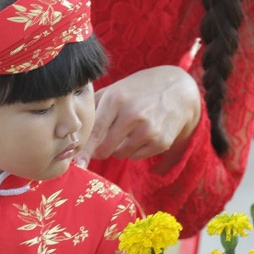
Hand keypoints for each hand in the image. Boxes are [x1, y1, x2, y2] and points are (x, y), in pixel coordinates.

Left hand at [77, 66, 200, 165]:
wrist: (180, 90)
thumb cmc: (140, 90)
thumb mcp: (117, 88)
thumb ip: (95, 106)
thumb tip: (74, 130)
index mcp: (117, 99)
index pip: (96, 131)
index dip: (84, 150)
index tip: (76, 164)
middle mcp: (133, 115)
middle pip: (105, 149)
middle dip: (100, 149)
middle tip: (103, 142)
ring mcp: (149, 130)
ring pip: (120, 154)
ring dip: (119, 148)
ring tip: (129, 130)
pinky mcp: (161, 142)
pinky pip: (136, 157)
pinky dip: (135, 149)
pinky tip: (142, 134)